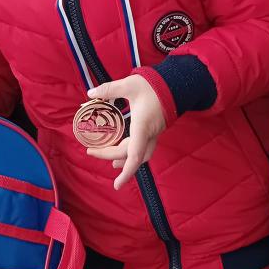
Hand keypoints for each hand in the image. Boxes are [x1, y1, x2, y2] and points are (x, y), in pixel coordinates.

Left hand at [85, 75, 166, 190]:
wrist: (177, 84)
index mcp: (142, 126)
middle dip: (110, 156)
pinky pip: (144, 147)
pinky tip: (125, 147)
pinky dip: (132, 152)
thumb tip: (90, 94)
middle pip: (131, 155)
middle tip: (92, 151)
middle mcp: (149, 134)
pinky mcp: (156, 129)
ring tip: (112, 163)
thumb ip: (109, 89)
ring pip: (141, 155)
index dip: (126, 172)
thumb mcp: (129, 85)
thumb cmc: (155, 85)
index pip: (134, 155)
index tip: (117, 185)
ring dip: (125, 160)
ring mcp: (154, 133)